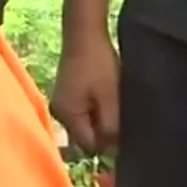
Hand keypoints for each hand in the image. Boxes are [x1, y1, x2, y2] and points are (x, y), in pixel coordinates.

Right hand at [50, 28, 120, 156]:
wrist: (85, 33)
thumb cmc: (99, 64)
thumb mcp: (111, 98)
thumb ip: (111, 128)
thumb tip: (114, 153)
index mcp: (67, 116)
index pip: (90, 146)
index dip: (110, 145)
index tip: (127, 132)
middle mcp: (59, 113)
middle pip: (86, 137)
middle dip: (105, 132)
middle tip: (122, 115)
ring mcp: (62, 103)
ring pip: (87, 125)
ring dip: (102, 121)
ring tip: (116, 105)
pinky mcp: (68, 95)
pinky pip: (84, 113)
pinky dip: (97, 111)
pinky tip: (108, 98)